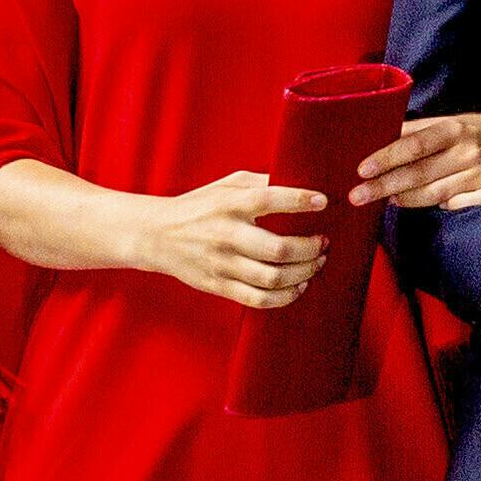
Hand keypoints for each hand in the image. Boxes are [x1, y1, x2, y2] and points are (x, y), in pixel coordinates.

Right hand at [140, 171, 330, 309]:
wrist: (155, 235)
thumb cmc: (200, 206)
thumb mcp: (226, 185)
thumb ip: (261, 183)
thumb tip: (302, 181)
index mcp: (228, 204)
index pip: (268, 199)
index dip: (299, 200)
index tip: (323, 201)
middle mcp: (225, 235)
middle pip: (278, 249)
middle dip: (311, 248)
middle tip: (324, 242)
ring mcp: (221, 264)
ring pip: (273, 277)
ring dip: (305, 272)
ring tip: (317, 263)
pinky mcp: (218, 286)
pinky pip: (259, 299)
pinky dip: (286, 296)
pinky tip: (298, 285)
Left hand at [352, 110, 480, 211]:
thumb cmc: (476, 131)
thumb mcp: (449, 122)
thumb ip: (416, 131)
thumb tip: (376, 139)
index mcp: (455, 129)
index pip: (415, 144)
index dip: (387, 157)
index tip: (361, 170)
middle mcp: (469, 152)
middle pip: (420, 173)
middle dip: (384, 186)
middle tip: (356, 196)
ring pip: (437, 195)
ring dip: (408, 200)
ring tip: (387, 201)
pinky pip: (466, 207)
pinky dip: (448, 209)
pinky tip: (435, 208)